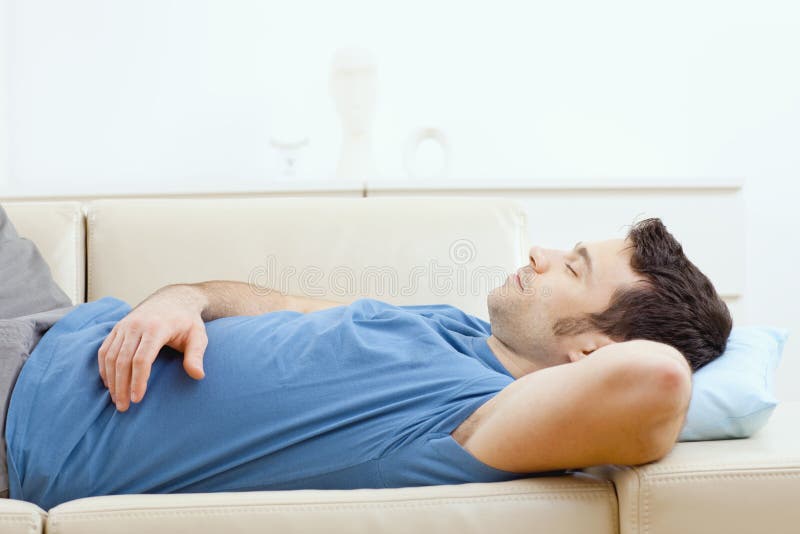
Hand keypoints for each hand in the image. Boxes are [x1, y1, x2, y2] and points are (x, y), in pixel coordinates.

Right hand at [98, 285, 207, 411]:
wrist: (174, 299)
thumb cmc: (187, 321)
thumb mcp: (198, 336)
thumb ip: (196, 355)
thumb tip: (198, 375)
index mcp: (156, 328)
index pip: (141, 358)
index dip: (138, 380)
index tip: (138, 399)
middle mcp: (136, 325)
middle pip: (122, 360)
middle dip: (121, 386)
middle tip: (124, 407)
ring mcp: (124, 325)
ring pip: (110, 356)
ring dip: (111, 380)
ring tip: (117, 400)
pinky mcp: (117, 327)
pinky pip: (104, 350)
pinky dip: (103, 368)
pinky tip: (109, 384)